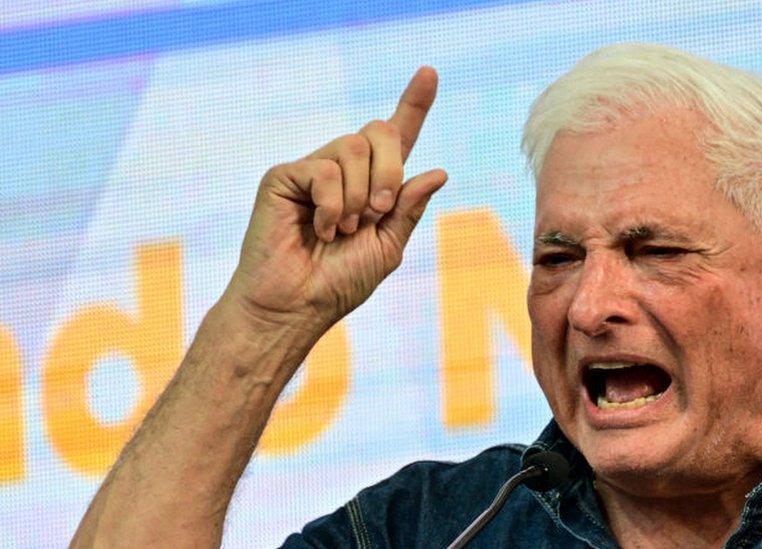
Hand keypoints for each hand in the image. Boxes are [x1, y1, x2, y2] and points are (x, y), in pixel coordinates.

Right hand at [223, 67, 445, 335]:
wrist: (296, 306)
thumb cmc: (338, 283)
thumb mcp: (387, 247)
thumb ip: (408, 209)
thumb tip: (439, 171)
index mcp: (373, 185)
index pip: (398, 137)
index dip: (414, 105)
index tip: (430, 73)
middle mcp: (344, 170)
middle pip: (379, 131)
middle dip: (390, 171)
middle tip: (377, 212)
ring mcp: (313, 170)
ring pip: (353, 146)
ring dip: (359, 195)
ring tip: (344, 230)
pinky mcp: (285, 176)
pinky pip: (325, 169)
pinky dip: (332, 205)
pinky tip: (321, 231)